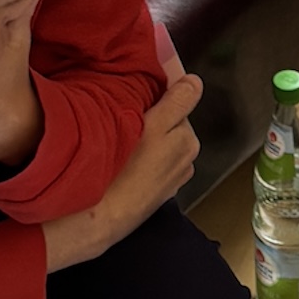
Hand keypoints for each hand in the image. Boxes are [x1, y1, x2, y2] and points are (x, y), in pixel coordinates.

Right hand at [44, 74, 202, 270]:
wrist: (104, 215)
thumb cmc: (127, 170)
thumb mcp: (155, 125)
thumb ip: (178, 101)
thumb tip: (194, 82)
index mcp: (188, 140)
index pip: (177, 105)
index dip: (156, 100)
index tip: (136, 102)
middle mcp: (185, 160)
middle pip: (168, 125)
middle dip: (151, 121)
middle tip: (124, 123)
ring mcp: (171, 178)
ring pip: (157, 145)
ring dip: (143, 141)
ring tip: (121, 144)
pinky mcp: (155, 193)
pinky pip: (149, 164)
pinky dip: (139, 160)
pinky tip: (123, 164)